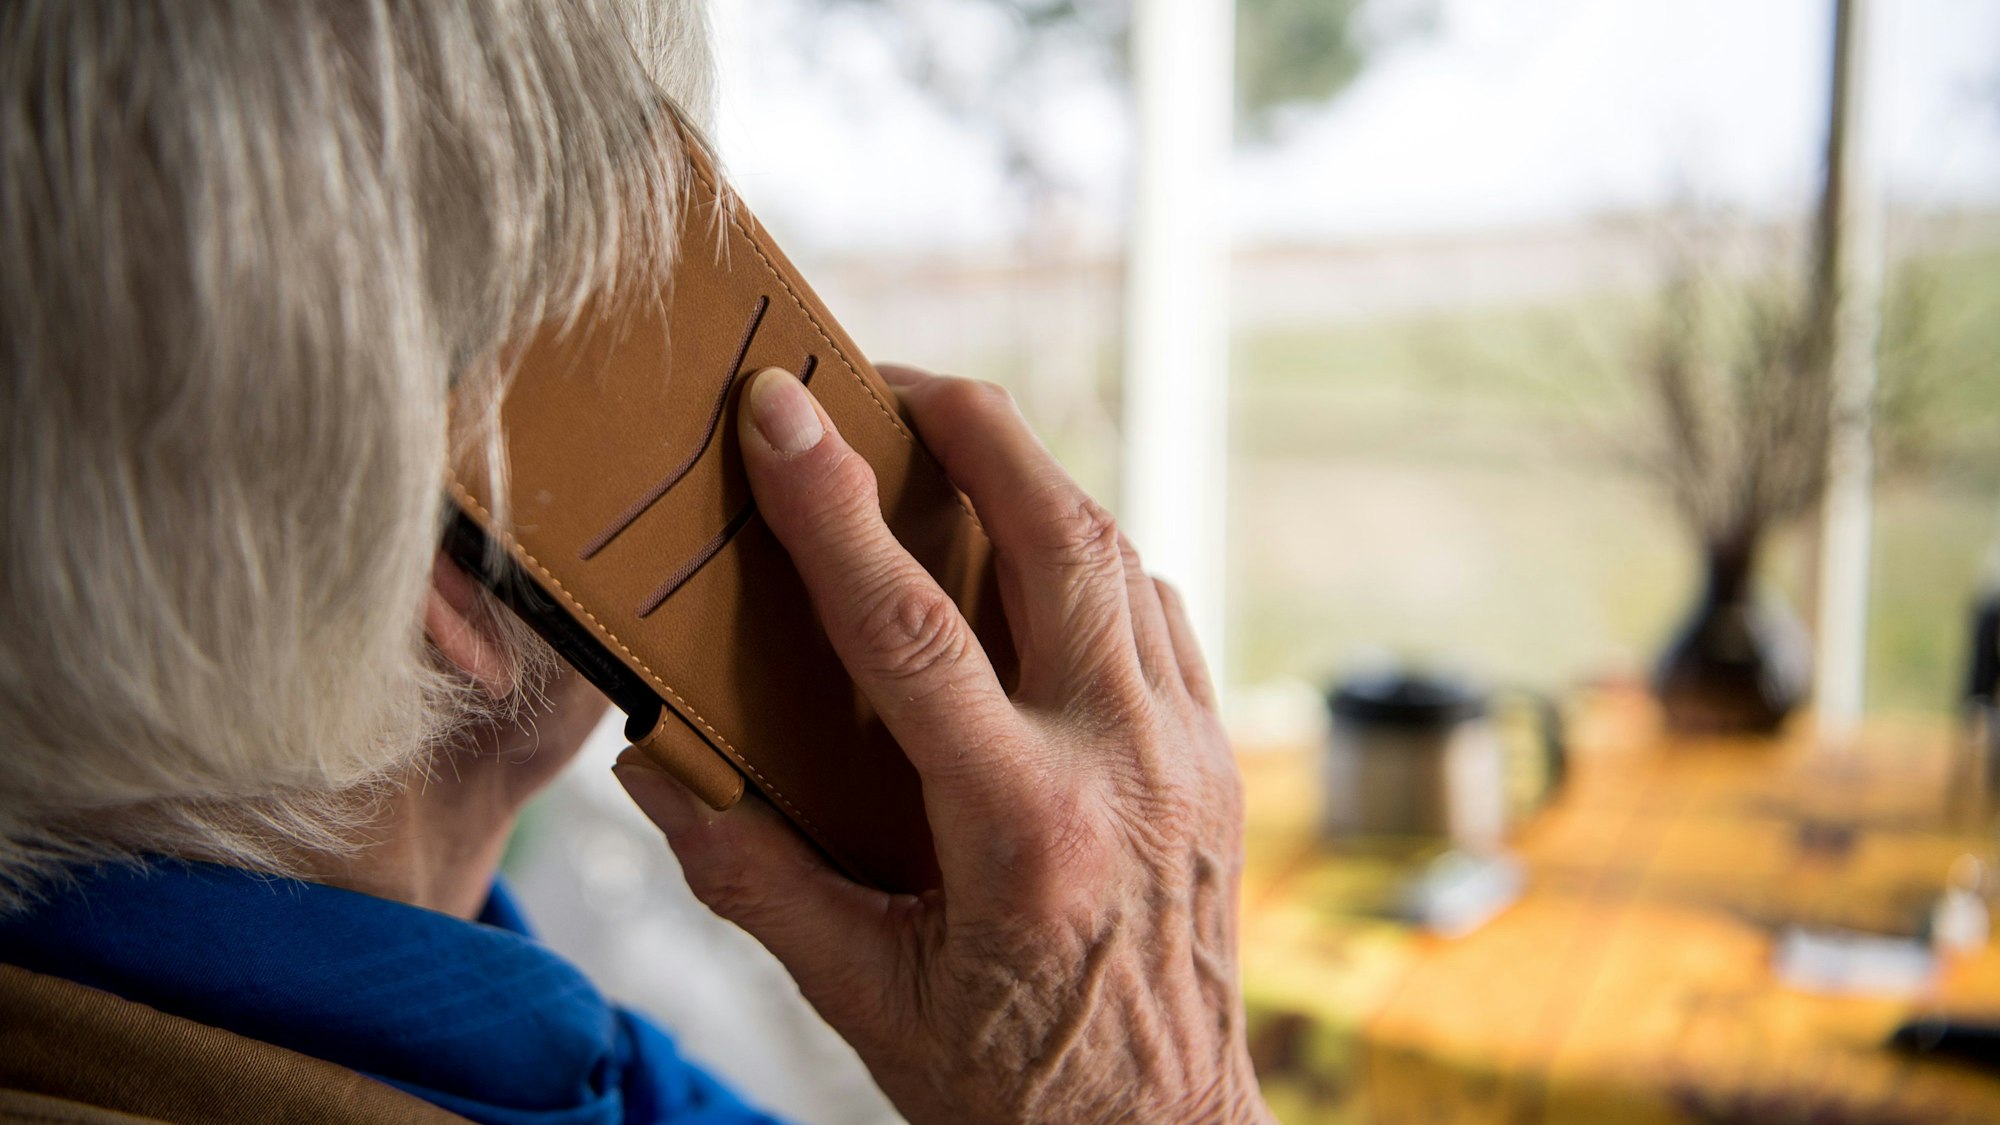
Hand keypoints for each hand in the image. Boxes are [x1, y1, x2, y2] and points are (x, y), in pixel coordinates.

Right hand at [614, 364, 1268, 1124]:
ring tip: (954, 448)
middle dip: (976, 427)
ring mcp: (1189, 756)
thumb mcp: (861, 1000)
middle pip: (1061, 537)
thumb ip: (753, 876)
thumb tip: (657, 765)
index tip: (778, 407)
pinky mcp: (1218, 761)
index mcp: (1023, 829)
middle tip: (889, 380)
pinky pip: (1160, 613)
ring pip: (1123, 557)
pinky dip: (1096, 557)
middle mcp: (1125, 767)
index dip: (831, 504)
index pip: (910, 626)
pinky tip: (1037, 560)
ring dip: (1037, 480)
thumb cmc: (1014, 1087)